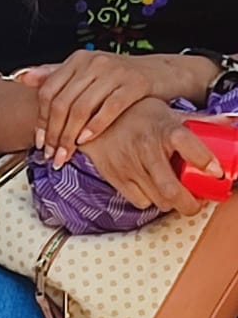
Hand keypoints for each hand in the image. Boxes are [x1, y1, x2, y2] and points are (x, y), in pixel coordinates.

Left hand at [18, 50, 163, 167]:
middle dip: (54, 134)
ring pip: (82, 108)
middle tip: (52, 155)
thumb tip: (22, 78)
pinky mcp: (136, 83)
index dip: (42, 120)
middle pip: (62, 103)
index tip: (40, 142)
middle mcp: (94, 62)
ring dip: (70, 136)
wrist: (163, 73)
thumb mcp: (87, 73)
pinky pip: (109, 108)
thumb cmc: (120, 78)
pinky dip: (94, 126)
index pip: (48, 92)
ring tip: (66, 155)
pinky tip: (86, 141)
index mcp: (78, 60)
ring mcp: (115, 71)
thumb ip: (56, 75)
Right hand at [76, 98, 221, 215]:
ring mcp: (129, 165)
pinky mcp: (114, 176)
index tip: (216, 173)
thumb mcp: (168, 113)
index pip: (191, 149)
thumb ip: (196, 122)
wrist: (94, 117)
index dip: (206, 163)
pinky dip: (149, 199)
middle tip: (195, 203)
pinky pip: (139, 200)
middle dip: (189, 204)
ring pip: (157, 200)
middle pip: (172, 190)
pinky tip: (151, 189)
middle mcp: (147, 149)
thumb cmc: (136, 115)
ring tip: (172, 194)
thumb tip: (227, 124)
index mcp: (165, 129)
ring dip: (169, 202)